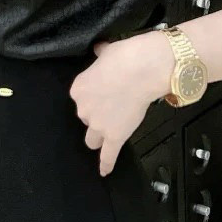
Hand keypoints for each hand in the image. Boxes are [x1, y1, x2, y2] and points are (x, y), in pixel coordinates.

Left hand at [68, 33, 169, 176]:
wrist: (143, 68)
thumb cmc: (127, 56)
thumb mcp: (107, 51)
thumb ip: (100, 56)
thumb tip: (100, 51)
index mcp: (78, 88)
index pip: (81, 98)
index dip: (93, 96)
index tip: (103, 91)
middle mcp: (84, 109)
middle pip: (86, 118)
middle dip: (96, 114)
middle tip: (111, 106)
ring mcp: (98, 125)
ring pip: (92, 138)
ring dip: (99, 136)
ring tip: (108, 133)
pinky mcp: (115, 136)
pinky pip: (108, 155)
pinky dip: (106, 164)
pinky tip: (104, 171)